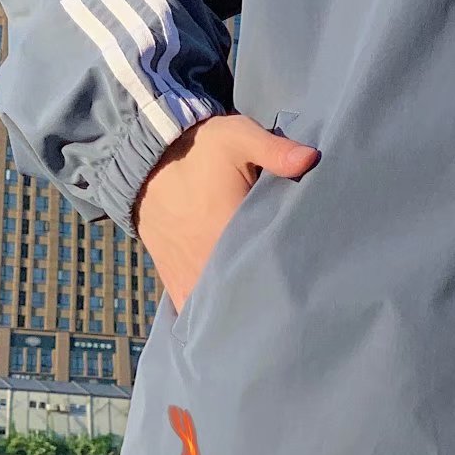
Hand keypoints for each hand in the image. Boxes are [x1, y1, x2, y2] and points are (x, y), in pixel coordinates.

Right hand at [132, 112, 318, 313]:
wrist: (145, 159)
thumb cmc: (200, 148)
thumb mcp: (238, 138)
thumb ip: (274, 149)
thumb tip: (310, 158)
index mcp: (225, 229)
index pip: (264, 266)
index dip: (287, 274)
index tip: (308, 278)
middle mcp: (205, 260)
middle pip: (245, 293)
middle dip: (268, 298)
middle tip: (295, 297)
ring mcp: (188, 273)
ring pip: (218, 306)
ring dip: (241, 308)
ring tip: (268, 310)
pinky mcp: (174, 278)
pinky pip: (193, 307)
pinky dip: (211, 313)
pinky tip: (234, 316)